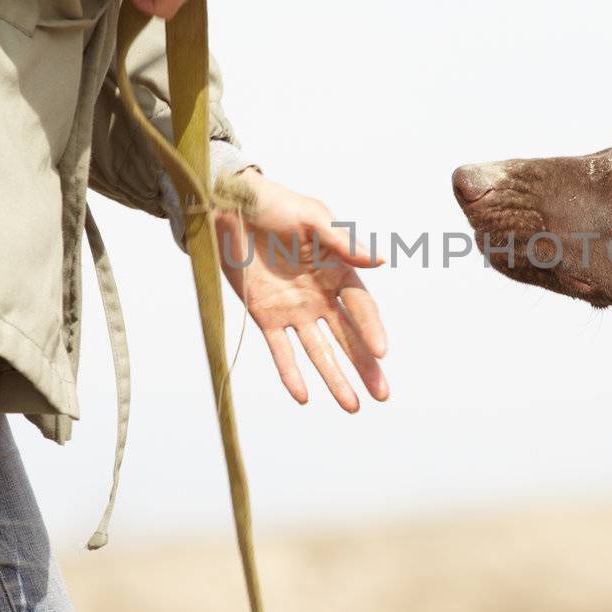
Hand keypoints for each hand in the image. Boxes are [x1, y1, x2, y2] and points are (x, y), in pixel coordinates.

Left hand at [216, 171, 387, 411]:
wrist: (229, 208)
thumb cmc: (276, 204)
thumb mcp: (312, 217)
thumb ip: (343, 242)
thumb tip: (380, 259)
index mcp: (338, 270)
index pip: (362, 307)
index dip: (372, 329)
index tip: (381, 352)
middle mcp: (321, 296)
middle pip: (348, 337)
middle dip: (365, 366)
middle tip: (382, 394)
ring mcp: (294, 310)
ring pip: (319, 351)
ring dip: (335, 379)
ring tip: (351, 406)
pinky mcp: (266, 317)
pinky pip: (281, 351)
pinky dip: (291, 373)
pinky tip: (303, 396)